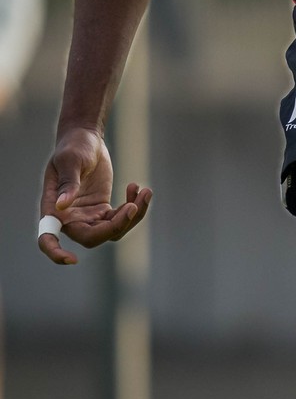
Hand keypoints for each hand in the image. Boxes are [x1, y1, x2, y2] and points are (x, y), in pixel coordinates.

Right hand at [38, 128, 150, 265]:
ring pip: (113, 231)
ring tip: (145, 191)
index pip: (48, 238)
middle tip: (134, 204)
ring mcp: (88, 216)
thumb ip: (68, 183)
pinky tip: (137, 187)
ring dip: (133, 216)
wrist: (86, 138)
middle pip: (93, 237)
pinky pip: (122, 219)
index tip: (71, 260)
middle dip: (117, 225)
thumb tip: (61, 207)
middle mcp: (70, 218)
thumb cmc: (73, 146)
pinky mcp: (104, 210)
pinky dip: (135, 206)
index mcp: (53, 208)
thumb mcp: (71, 160)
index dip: (56, 253)